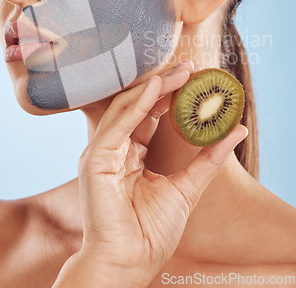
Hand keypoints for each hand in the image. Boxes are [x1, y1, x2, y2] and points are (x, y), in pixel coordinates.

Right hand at [52, 62, 247, 287]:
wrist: (130, 262)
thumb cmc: (150, 232)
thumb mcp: (186, 187)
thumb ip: (207, 158)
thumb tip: (235, 131)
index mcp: (129, 155)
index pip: (148, 116)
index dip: (169, 96)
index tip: (193, 79)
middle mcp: (113, 149)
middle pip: (137, 107)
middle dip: (163, 86)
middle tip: (189, 68)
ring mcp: (101, 153)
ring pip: (126, 109)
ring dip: (153, 88)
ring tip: (179, 73)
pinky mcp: (95, 159)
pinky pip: (118, 125)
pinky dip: (136, 105)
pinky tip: (155, 88)